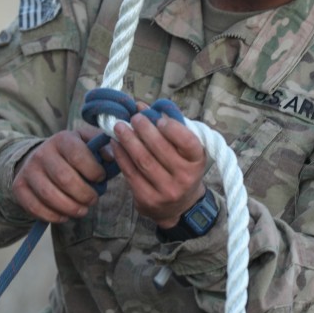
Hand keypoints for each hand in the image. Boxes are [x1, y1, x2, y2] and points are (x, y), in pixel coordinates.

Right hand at [12, 129, 106, 223]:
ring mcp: (28, 170)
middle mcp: (42, 152)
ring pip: (49, 195)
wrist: (40, 157)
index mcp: (63, 139)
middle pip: (64, 179)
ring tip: (82, 210)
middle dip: (84, 194)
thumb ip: (103, 146)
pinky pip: (35, 207)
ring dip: (70, 207)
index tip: (101, 178)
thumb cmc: (73, 153)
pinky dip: (53, 216)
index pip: (78, 155)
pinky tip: (65, 216)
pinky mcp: (19, 187)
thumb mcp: (88, 142)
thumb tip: (113, 157)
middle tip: (93, 200)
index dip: (93, 171)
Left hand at [111, 111, 206, 227]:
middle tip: (134, 118)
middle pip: (160, 149)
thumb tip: (141, 106)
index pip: (188, 142)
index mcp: (197, 161)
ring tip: (119, 127)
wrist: (179, 206)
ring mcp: (166, 191)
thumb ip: (169, 127)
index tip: (159, 119)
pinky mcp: (148, 199)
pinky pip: (131, 173)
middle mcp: (185, 178)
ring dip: (128, 140)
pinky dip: (121, 156)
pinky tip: (116, 144)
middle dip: (143, 130)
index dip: (172, 128)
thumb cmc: (180, 167)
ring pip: (143, 160)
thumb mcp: (185, 149)